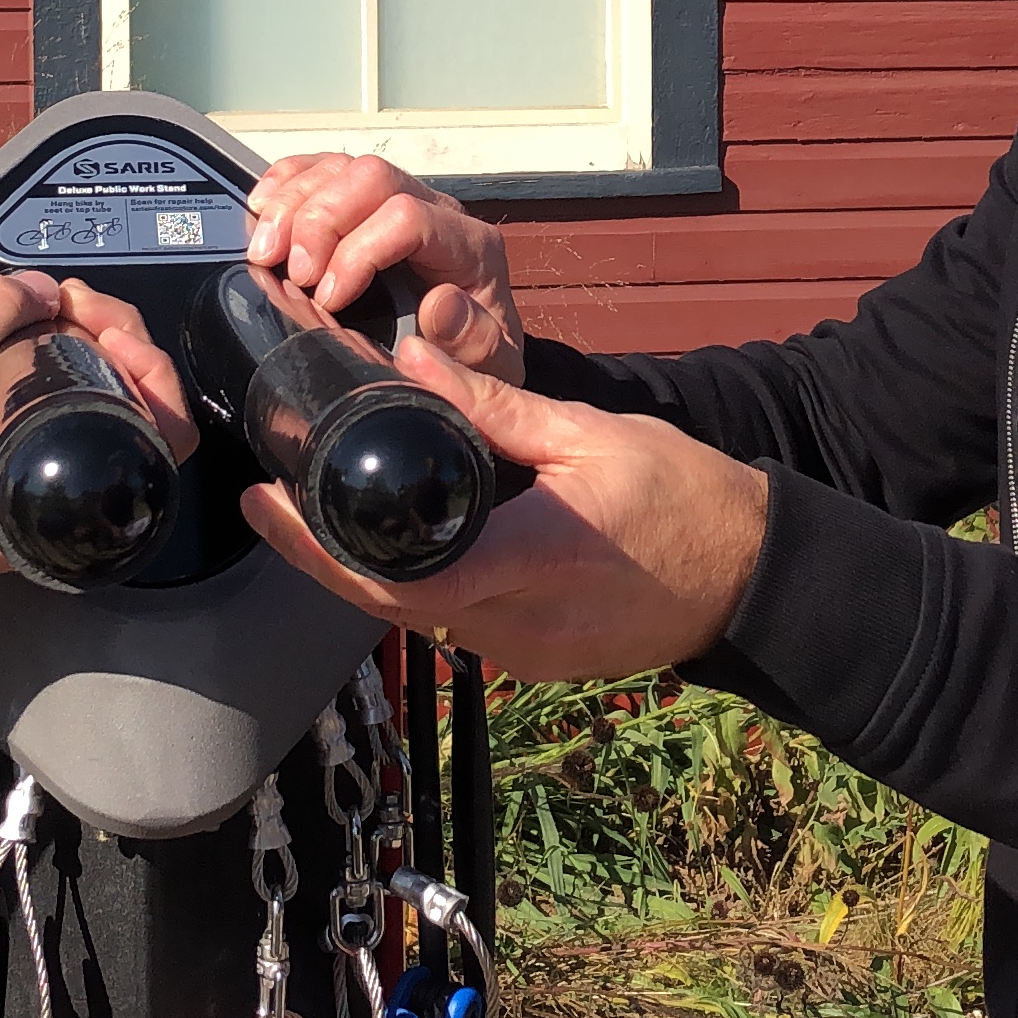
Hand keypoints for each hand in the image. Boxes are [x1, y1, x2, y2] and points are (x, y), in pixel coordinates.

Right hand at [0, 271, 193, 595]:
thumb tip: (41, 288)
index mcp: (69, 491)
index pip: (166, 431)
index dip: (150, 362)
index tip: (98, 319)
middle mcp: (72, 510)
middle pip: (143, 417)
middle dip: (116, 344)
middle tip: (68, 305)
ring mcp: (49, 508)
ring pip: (109, 425)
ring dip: (93, 363)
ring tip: (53, 321)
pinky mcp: (22, 500)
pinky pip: (74, 438)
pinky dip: (68, 391)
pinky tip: (34, 358)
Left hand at [237, 339, 766, 681]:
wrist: (750, 576)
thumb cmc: (683, 496)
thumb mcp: (588, 433)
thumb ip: (492, 404)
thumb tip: (411, 357)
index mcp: (535, 559)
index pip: (405, 573)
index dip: (325, 548)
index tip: (275, 504)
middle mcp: (520, 623)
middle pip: (390, 603)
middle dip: (319, 558)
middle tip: (267, 505)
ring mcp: (526, 653)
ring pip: (417, 619)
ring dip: (362, 573)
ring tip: (314, 513)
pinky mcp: (532, 660)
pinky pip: (452, 624)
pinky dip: (412, 586)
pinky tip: (391, 544)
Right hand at [245, 153, 528, 385]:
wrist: (473, 355)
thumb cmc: (475, 362)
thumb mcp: (488, 368)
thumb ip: (473, 340)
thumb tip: (440, 303)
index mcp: (471, 246)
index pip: (408, 217)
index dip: (357, 252)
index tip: (326, 299)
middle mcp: (437, 209)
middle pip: (370, 177)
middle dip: (318, 221)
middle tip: (291, 274)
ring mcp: (398, 197)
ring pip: (341, 167)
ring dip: (292, 203)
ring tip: (265, 253)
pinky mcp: (365, 201)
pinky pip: (322, 167)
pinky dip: (286, 181)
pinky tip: (262, 208)